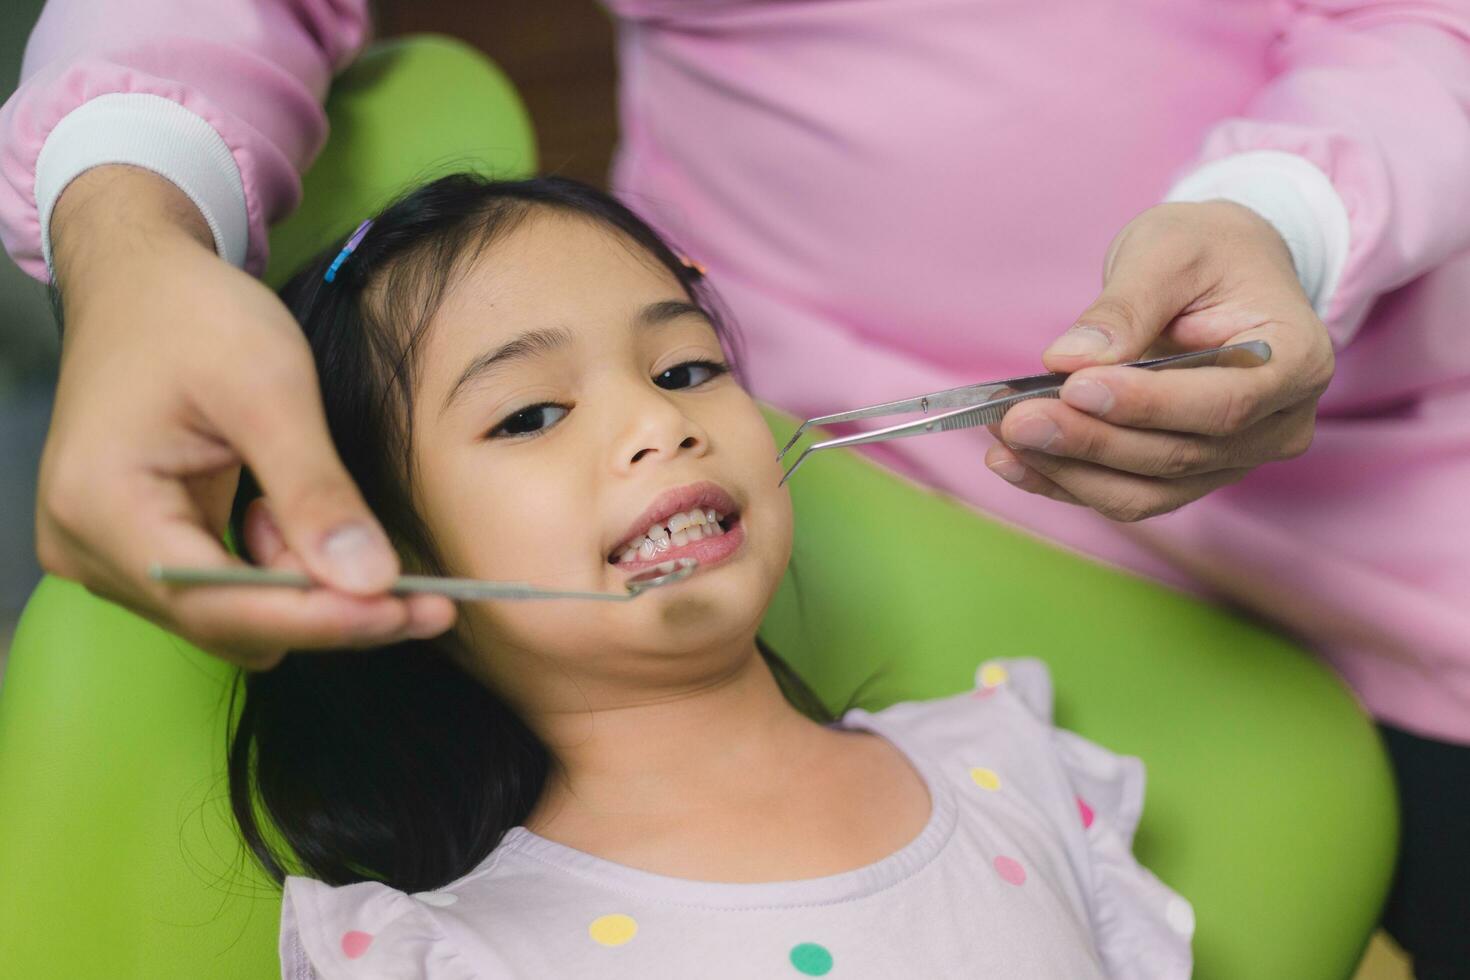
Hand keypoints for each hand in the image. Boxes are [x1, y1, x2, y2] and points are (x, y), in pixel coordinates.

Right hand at [37, 166, 454, 668]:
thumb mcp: (268, 389)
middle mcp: (90, 548)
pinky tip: (294, 519)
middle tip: (428, 600)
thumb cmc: (193, 315)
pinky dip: (278, 568)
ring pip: (233, 615)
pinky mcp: (140, 548)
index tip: (410, 612)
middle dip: (328, 610)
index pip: (220, 605)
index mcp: (102, 508)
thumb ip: (315, 491)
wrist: (139, 279)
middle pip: (228, 622)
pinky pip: (224, 590)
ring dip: (304, 588)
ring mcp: (109, 554)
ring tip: (336, 521)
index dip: (321, 619)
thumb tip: (371, 582)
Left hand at [985, 201, 1334, 521]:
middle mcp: (1279, 424)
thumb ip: (1125, 306)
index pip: (1223, 403)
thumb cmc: (1206, 249)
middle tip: (1015, 419)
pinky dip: (1066, 482)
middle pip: (1179, 455)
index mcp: (1297, 360)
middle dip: (1090, 440)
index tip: (1075, 387)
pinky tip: (1011, 461)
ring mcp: (1236, 459)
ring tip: (1003, 439)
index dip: (1147, 405)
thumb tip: (1070, 359)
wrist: (1223, 270)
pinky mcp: (1189, 475)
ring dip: (1068, 471)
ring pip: (1147, 489)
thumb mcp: (1169, 250)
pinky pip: (1127, 494)